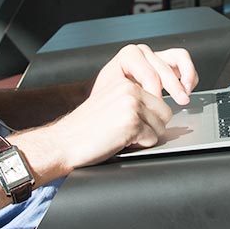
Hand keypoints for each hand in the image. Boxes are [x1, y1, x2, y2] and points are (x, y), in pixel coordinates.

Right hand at [44, 46, 198, 168]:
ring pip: (161, 128)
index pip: (159, 101)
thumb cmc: (86, 128)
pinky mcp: (131, 123)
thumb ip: (135, 101)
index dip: (149, 119)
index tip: (132, 124)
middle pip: (165, 113)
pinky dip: (139, 146)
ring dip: (145, 137)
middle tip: (128, 132)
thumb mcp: (112, 103)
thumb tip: (164, 111)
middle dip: (152, 127)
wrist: (64, 142)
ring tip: (122, 136)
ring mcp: (131, 105)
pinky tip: (120, 142)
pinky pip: (152, 139)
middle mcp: (130, 90)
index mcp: (125, 83)